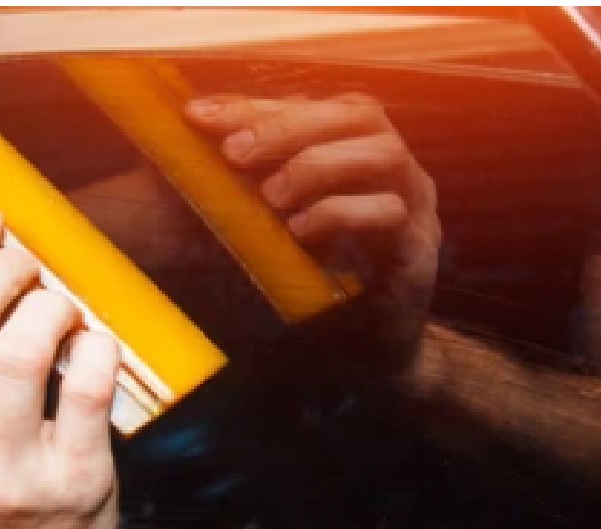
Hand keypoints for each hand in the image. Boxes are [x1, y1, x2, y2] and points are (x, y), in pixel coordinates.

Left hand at [186, 94, 440, 315]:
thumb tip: (181, 152)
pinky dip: (339, 214)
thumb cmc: (312, 283)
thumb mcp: (266, 226)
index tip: (198, 115)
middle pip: (356, 113)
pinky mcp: (419, 250)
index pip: (307, 105)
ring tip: (270, 196)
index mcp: (353, 151)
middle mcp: (389, 169)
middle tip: (234, 152)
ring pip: (384, 153)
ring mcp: (414, 205)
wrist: (364, 352)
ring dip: (318, 165)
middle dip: (288, 126)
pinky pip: (391, 213)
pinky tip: (299, 231)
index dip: (252, 105)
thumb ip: (240, 188)